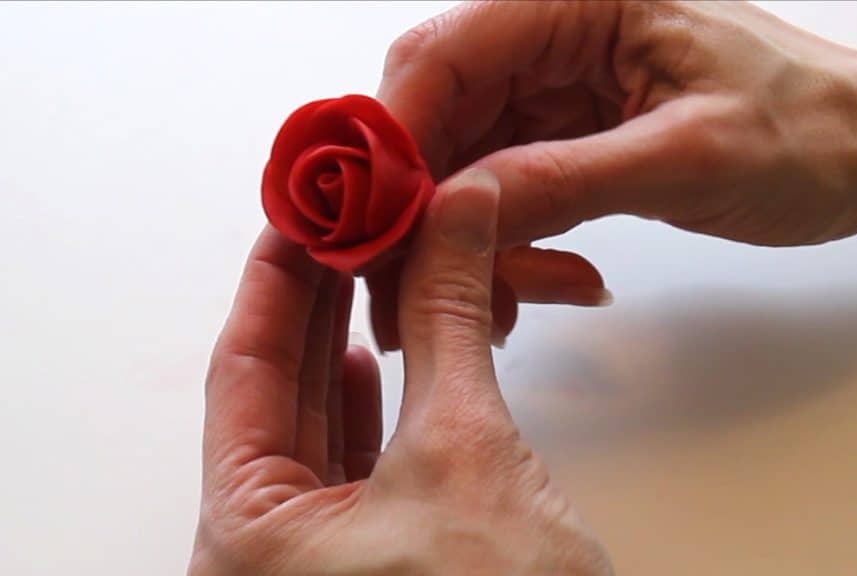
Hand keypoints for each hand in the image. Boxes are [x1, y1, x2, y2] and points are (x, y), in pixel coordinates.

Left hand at [190, 170, 611, 574]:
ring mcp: (318, 558)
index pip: (245, 370)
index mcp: (248, 539)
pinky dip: (371, 399)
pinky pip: (353, 457)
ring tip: (369, 262)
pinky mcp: (372, 556)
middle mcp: (268, 552)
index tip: (305, 209)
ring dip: (347, 341)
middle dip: (316, 300)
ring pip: (320, 421)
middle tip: (345, 220)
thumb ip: (447, 320)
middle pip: (281, 391)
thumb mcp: (465, 449)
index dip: (278, 278)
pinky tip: (381, 353)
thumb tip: (454, 214)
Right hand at [377, 1, 856, 275]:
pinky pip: (506, 191)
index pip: (445, 53)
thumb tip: (453, 206)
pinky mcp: (574, 136)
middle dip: (426, 208)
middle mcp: (558, 35)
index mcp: (583, 1)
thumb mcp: (687, 158)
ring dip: (473, 240)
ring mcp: (561, 88)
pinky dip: (510, 245)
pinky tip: (551, 284)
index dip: (395, 140)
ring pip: (465, 164)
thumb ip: (563, 177)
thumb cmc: (810, 133)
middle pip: (440, 114)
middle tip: (428, 289)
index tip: (376, 225)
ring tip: (523, 301)